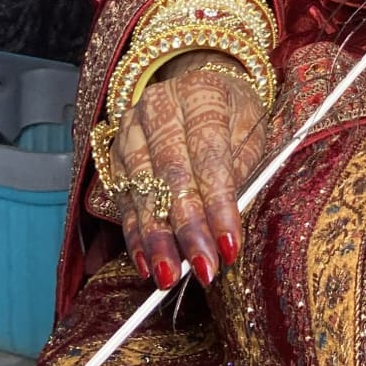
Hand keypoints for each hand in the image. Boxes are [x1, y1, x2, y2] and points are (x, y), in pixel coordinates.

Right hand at [106, 53, 268, 288]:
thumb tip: (225, 229)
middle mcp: (159, 105)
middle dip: (187, 228)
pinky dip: (135, 234)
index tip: (229, 247)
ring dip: (157, 238)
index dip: (219, 205)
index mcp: (200, 92)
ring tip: (169, 275)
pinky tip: (145, 262)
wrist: (200, 90)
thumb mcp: (251, 131)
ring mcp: (131, 128)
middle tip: (202, 269)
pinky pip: (124, 199)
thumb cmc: (233, 115)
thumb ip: (240, 173)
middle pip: (172, 174)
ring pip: (142, 189)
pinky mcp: (115, 152)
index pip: (209, 156)